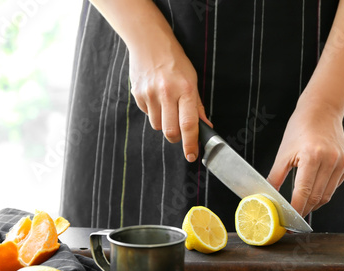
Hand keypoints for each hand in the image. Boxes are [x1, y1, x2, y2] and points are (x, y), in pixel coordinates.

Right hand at [128, 41, 211, 161]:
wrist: (149, 42)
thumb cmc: (175, 61)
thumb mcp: (193, 80)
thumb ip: (197, 106)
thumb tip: (205, 126)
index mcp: (186, 90)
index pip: (189, 125)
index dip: (191, 144)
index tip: (192, 156)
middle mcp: (167, 93)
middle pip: (170, 132)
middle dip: (176, 138)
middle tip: (180, 133)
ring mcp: (150, 94)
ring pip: (157, 126)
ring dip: (164, 124)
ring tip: (167, 107)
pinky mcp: (138, 94)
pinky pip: (147, 114)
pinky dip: (154, 112)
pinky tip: (157, 97)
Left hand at [267, 101, 343, 215]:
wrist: (322, 110)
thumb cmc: (299, 128)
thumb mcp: (283, 153)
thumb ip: (275, 177)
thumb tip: (266, 198)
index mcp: (312, 156)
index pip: (303, 193)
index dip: (296, 210)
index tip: (288, 222)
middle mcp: (330, 160)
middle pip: (316, 197)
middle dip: (303, 210)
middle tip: (292, 219)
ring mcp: (341, 163)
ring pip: (327, 195)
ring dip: (313, 204)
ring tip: (301, 207)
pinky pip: (333, 186)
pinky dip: (323, 192)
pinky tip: (313, 190)